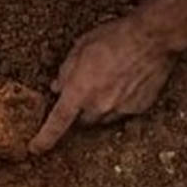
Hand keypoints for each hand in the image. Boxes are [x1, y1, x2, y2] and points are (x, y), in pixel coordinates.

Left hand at [30, 16, 177, 153]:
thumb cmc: (114, 37)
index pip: (57, 123)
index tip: (35, 148)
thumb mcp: (80, 47)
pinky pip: (121, 113)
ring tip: (106, 81)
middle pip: (81, 121)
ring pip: (101, 119)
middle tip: (82, 90)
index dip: (44, 139)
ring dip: (97, 108)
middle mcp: (99, 106)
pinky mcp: (138, 109)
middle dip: (78, 110)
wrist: (151, 39)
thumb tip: (57, 87)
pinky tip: (123, 82)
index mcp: (79, 91)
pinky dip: (117, 103)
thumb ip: (66, 70)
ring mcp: (120, 110)